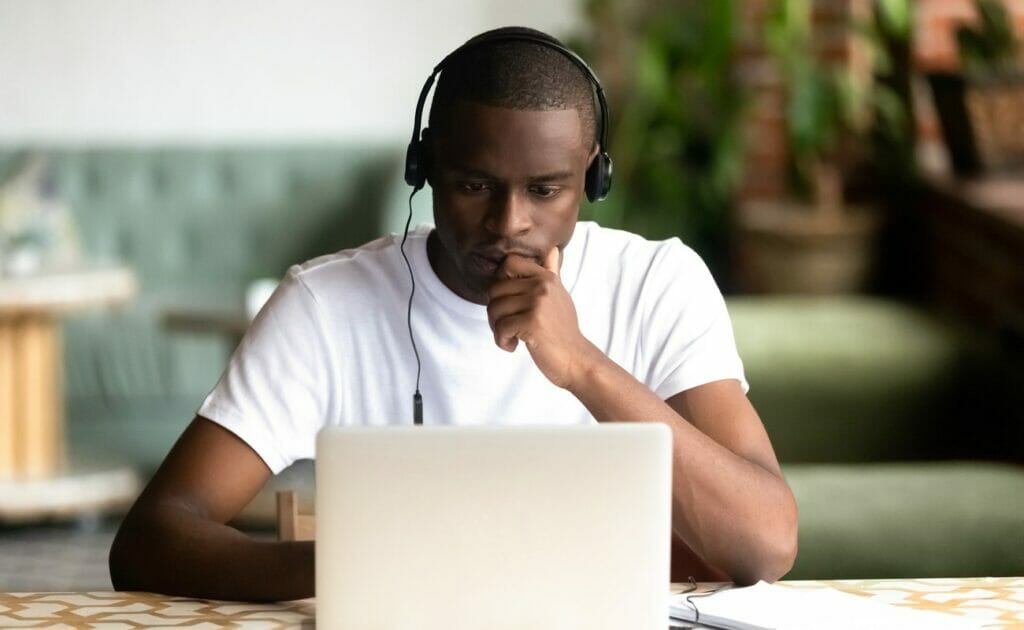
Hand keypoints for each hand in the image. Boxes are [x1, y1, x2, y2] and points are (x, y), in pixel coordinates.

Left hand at [486, 248, 602, 388]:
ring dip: (497, 328)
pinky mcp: (533, 323)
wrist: (576, 359)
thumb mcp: (559, 296)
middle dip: (494, 311)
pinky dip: (502, 341)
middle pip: (495, 289)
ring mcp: (538, 303)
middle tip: (507, 326)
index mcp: (546, 277)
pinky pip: (500, 327)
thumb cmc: (563, 330)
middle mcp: (542, 286)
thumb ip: (552, 273)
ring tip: (512, 337)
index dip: (500, 281)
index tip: (508, 300)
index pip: (509, 263)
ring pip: (494, 309)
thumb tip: (552, 250)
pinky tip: (514, 346)